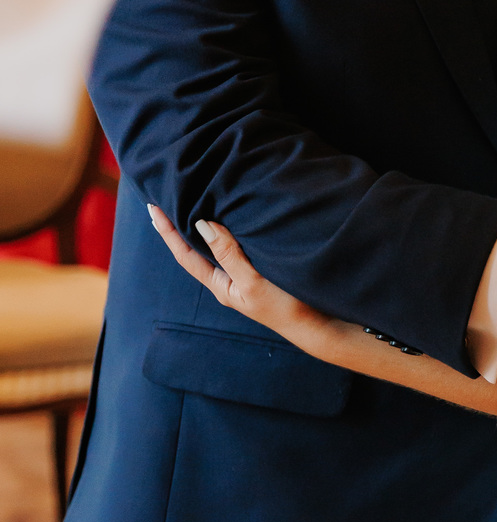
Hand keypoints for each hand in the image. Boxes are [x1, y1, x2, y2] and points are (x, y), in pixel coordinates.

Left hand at [147, 205, 341, 359]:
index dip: (168, 232)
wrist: (317, 324)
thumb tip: (202, 225)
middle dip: (179, 225)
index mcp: (219, 285)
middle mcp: (227, 279)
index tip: (153, 208)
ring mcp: (243, 274)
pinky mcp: (261, 267)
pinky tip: (228, 215)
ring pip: (215, 245)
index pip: (185, 254)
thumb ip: (228, 254)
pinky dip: (226, 227)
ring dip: (201, 225)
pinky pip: (235, 244)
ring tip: (190, 201)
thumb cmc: (284, 307)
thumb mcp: (252, 282)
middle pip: (195, 248)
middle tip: (165, 197)